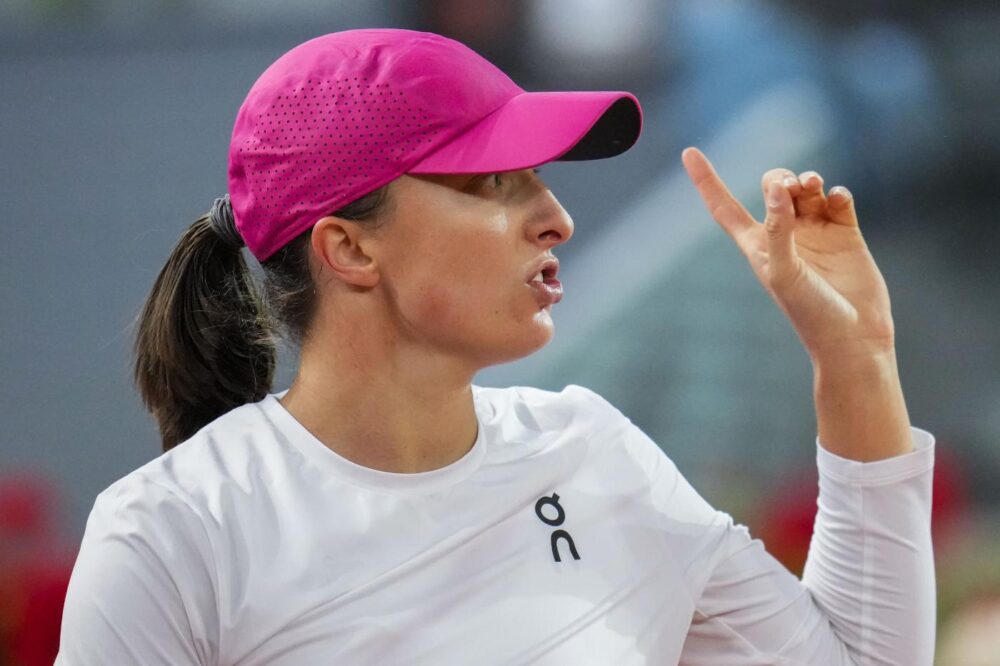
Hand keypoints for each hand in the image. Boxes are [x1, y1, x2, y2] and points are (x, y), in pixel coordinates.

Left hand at [681, 147, 894, 363]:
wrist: (853, 337)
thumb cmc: (809, 312)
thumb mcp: (783, 272)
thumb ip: (778, 230)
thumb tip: (778, 190)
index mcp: (757, 246)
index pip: (724, 207)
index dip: (706, 180)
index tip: (689, 152)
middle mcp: (784, 235)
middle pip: (773, 187)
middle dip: (780, 177)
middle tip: (792, 186)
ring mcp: (816, 233)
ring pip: (807, 189)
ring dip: (808, 179)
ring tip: (812, 185)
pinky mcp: (846, 234)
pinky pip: (838, 200)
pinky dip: (837, 193)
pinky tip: (838, 199)